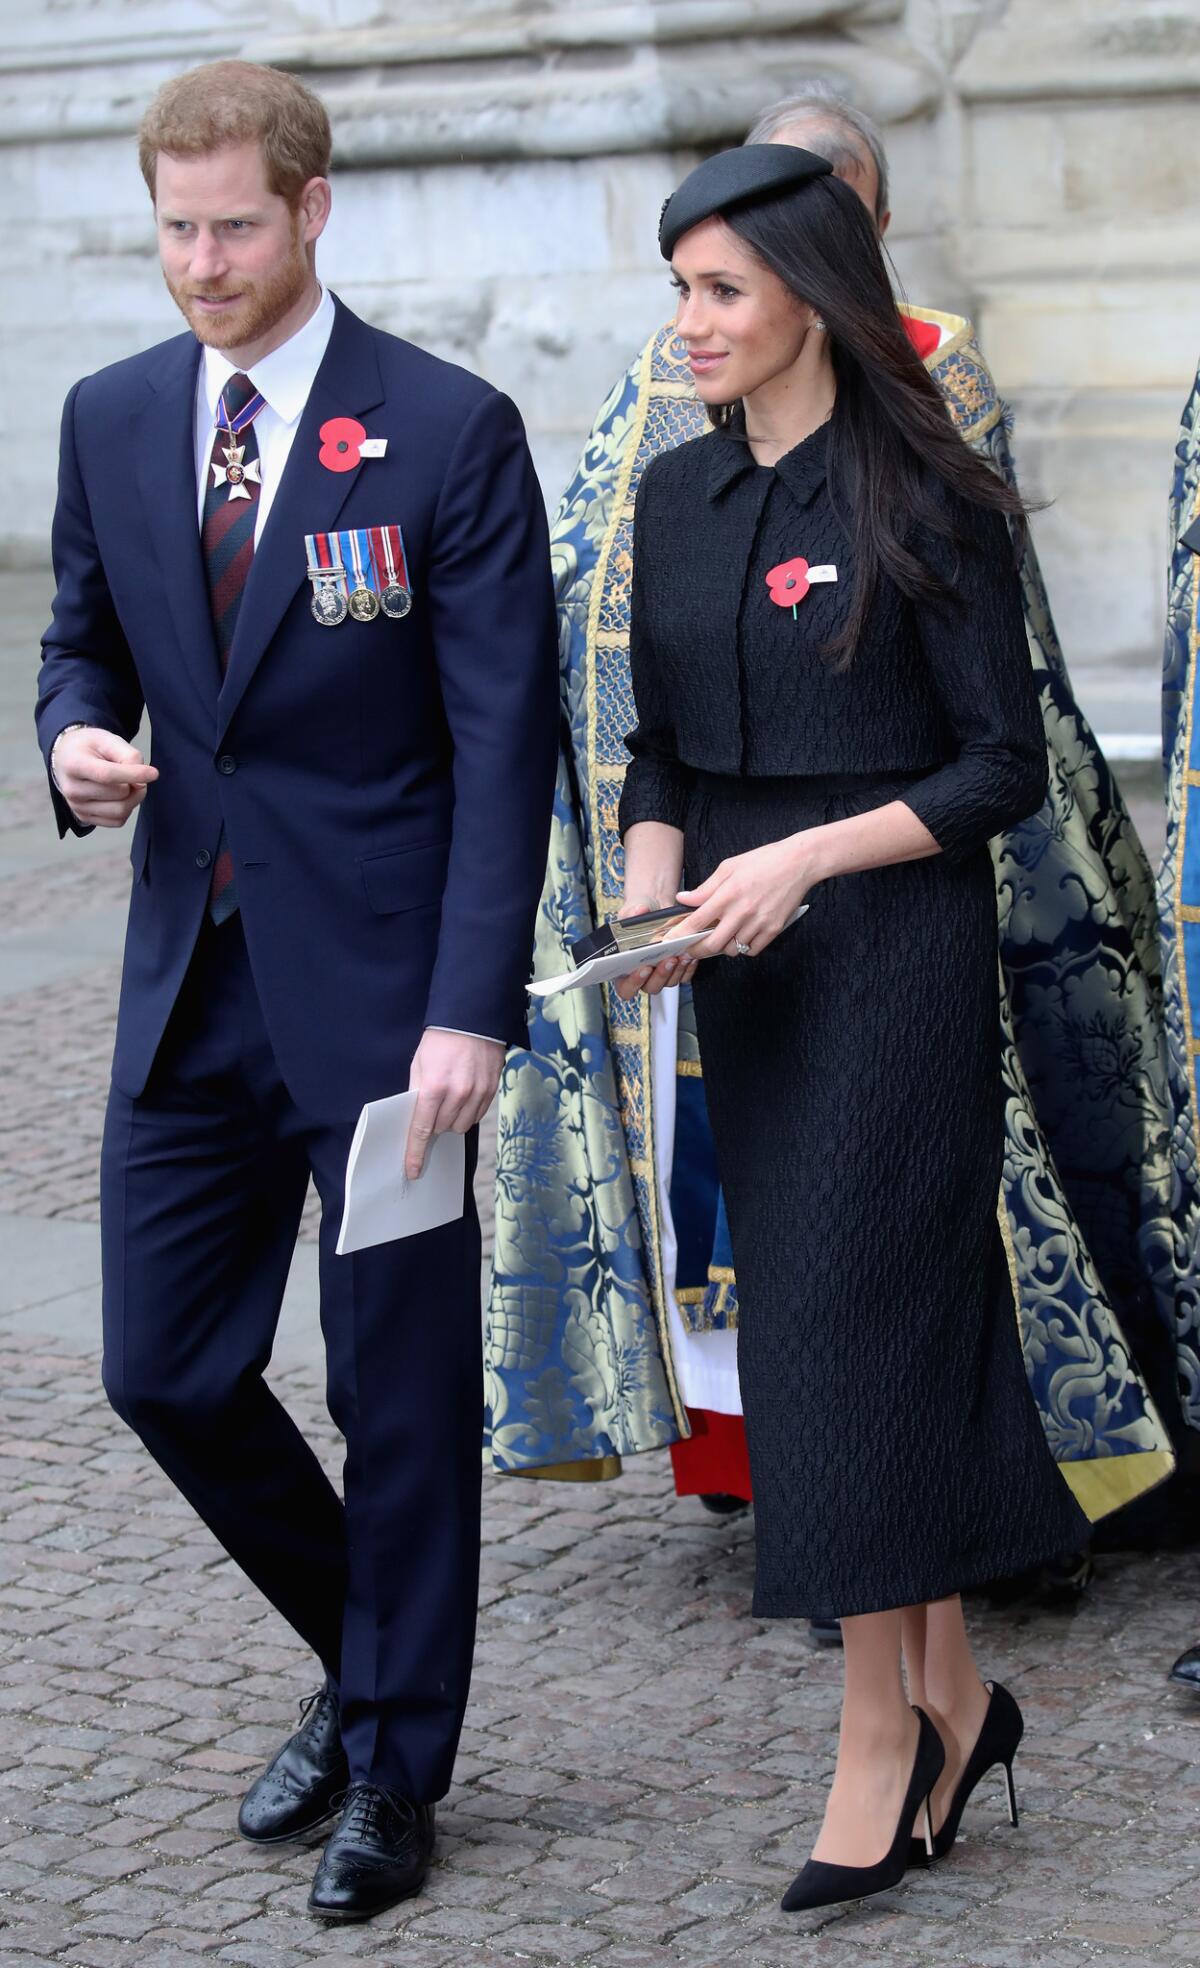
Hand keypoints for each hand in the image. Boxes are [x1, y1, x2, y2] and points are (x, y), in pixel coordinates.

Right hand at [52, 726, 156, 827]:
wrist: (67, 757)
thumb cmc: (90, 747)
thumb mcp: (108, 739)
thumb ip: (128, 756)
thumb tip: (141, 783)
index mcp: (74, 764)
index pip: (106, 775)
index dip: (133, 775)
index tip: (154, 773)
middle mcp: (71, 789)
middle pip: (118, 794)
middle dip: (135, 784)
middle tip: (136, 773)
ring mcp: (77, 807)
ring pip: (120, 811)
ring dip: (134, 798)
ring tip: (130, 785)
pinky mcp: (84, 818)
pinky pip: (117, 821)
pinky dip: (127, 809)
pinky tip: (121, 796)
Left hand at [404, 1029, 503, 1178]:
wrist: (473, 1019)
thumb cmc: (440, 1040)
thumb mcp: (419, 1064)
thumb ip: (417, 1093)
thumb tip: (417, 1118)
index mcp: (434, 1087)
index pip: (422, 1129)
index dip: (415, 1152)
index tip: (412, 1169)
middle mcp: (457, 1094)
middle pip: (442, 1129)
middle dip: (435, 1124)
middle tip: (433, 1107)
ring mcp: (477, 1093)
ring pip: (461, 1126)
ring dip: (452, 1120)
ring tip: (450, 1099)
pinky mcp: (491, 1090)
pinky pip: (477, 1115)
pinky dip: (468, 1112)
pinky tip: (464, 1096)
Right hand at [613, 890, 698, 1001]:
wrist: (656, 907)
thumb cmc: (640, 913)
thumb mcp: (633, 908)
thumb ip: (632, 911)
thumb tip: (638, 911)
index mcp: (624, 968)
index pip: (625, 987)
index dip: (633, 983)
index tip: (643, 968)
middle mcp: (643, 974)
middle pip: (650, 987)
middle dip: (660, 975)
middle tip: (667, 960)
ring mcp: (661, 974)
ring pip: (669, 982)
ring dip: (676, 971)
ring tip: (681, 955)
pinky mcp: (677, 969)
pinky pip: (684, 976)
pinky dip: (688, 967)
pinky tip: (690, 955)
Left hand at [677, 832, 824, 959]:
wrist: (798, 863)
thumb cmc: (763, 861)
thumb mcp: (729, 867)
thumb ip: (705, 887)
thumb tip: (684, 899)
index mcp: (727, 894)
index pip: (696, 921)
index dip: (680, 935)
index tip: (670, 942)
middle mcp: (742, 912)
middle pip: (712, 944)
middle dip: (698, 950)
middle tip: (692, 948)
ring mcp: (759, 923)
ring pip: (733, 949)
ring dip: (723, 946)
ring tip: (722, 935)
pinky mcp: (773, 929)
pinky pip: (752, 950)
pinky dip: (743, 948)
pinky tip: (742, 936)